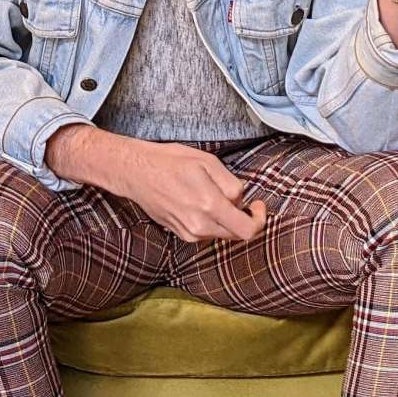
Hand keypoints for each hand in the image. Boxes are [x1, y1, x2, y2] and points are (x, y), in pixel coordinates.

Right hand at [113, 139, 267, 244]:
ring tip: (211, 192)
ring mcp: (189, 233)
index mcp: (209, 206)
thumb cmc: (171, 161)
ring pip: (222, 232)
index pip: (247, 230)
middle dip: (242, 216)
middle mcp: (200, 226)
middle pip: (236, 233)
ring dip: (226, 217)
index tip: (258, 204)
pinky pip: (207, 231)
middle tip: (235, 195)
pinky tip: (198, 200)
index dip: (259, 219)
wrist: (137, 173)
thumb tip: (242, 200)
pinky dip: (211, 219)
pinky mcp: (181, 234)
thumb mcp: (207, 161)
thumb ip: (231, 184)